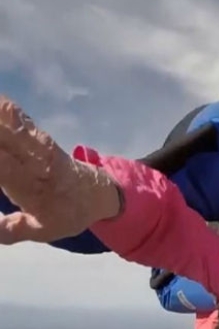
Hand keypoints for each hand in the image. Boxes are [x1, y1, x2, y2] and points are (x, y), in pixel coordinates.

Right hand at [0, 96, 120, 244]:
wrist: (98, 194)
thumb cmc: (66, 214)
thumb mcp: (43, 230)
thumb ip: (12, 230)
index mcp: (35, 191)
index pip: (7, 173)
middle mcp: (37, 166)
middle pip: (10, 146)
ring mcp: (41, 149)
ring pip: (16, 129)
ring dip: (0, 117)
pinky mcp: (41, 138)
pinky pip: (22, 121)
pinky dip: (7, 109)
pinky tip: (0, 98)